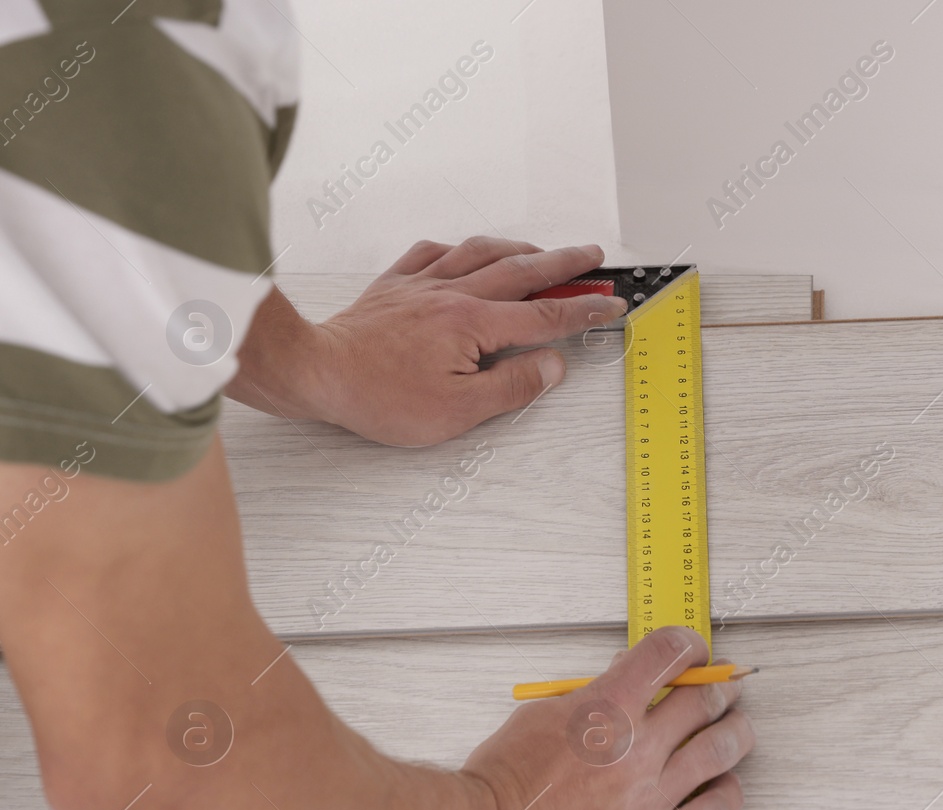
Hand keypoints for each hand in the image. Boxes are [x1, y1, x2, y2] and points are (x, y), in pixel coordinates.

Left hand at [231, 238, 628, 445]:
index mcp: (473, 324)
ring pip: (481, 252)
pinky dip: (457, 248)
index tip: (611, 304)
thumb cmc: (377, 395)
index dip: (584, 310)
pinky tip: (465, 251)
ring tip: (542, 250)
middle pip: (522, 270)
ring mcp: (421, 284)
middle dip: (564, 263)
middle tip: (592, 258)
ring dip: (519, 248)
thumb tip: (551, 366)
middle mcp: (452, 294)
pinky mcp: (394, 286)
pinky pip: (432, 252)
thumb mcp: (457, 411)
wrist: (315, 371)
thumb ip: (512, 386)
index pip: (545, 314)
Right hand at [462, 627, 755, 809]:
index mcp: (607, 708)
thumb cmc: (503, 784)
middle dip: (720, 690)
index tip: (695, 651)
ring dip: (736, 732)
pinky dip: (727, 791)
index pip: (669, 653)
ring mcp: (651, 799)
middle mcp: (637, 749)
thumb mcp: (540, 715)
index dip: (690, 646)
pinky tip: (724, 786)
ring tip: (736, 730)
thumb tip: (626, 682)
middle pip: (706, 701)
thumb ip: (591, 698)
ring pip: (722, 750)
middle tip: (723, 691)